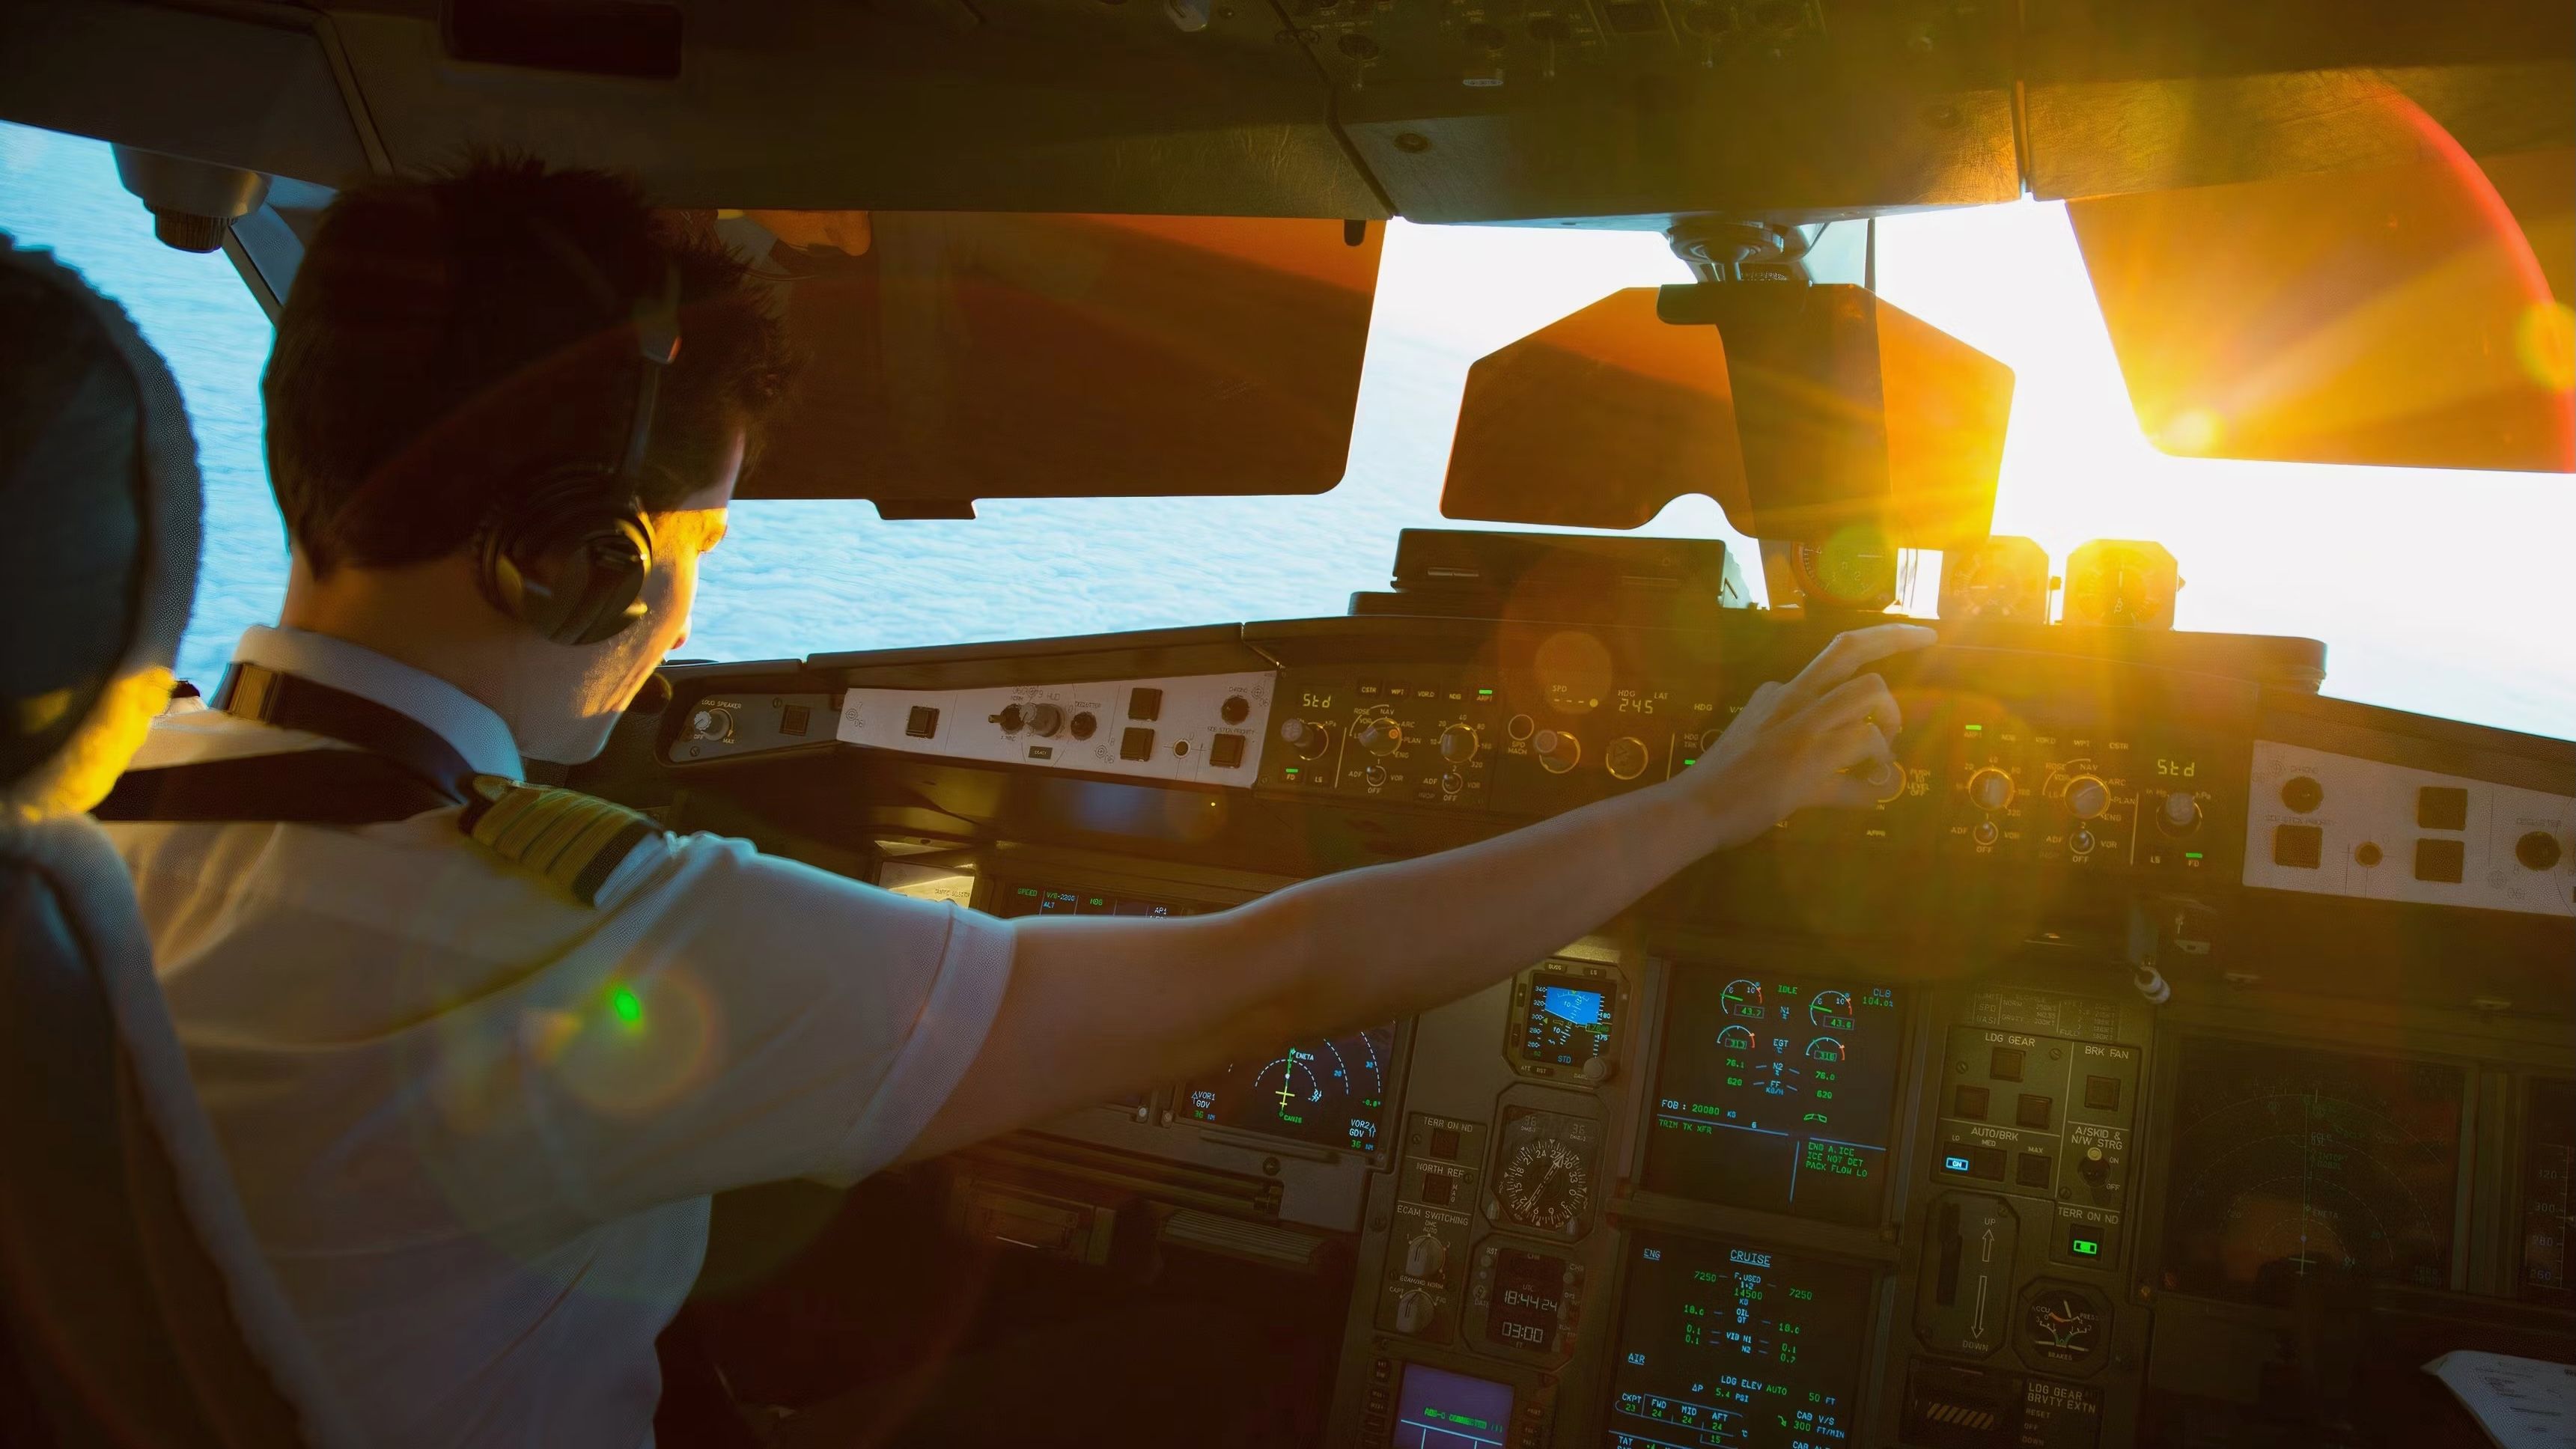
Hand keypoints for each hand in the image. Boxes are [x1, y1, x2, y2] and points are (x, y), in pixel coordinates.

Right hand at [1674, 623, 1936, 849]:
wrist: (1693, 806)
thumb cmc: (1721, 769)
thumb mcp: (1750, 720)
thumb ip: (1776, 705)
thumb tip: (1786, 692)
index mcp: (1784, 693)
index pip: (1842, 650)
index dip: (1890, 637)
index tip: (1923, 634)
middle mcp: (1796, 707)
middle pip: (1863, 676)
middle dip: (1892, 691)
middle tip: (1903, 703)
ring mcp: (1803, 741)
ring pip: (1868, 721)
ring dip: (1882, 744)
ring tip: (1874, 764)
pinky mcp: (1807, 779)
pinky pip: (1862, 783)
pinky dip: (1873, 790)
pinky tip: (1868, 796)